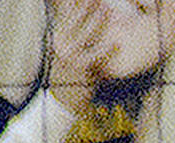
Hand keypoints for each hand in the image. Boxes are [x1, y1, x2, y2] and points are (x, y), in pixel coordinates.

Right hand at [46, 0, 115, 115]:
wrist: (61, 101)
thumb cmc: (68, 74)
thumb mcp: (65, 51)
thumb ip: (72, 34)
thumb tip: (78, 17)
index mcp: (57, 37)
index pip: (66, 15)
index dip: (76, 3)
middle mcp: (61, 45)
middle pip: (75, 20)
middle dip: (87, 6)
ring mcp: (70, 57)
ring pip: (86, 34)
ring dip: (97, 21)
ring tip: (108, 9)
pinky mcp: (81, 71)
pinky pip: (96, 57)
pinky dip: (107, 50)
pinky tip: (117, 43)